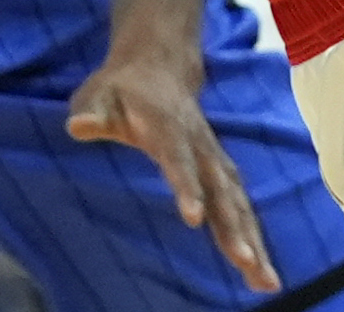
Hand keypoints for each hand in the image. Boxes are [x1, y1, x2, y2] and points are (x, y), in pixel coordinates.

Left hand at [67, 50, 277, 291]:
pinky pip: (240, 204)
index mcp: (168, 128)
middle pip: (220, 190)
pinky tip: (260, 265)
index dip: (187, 187)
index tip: (194, 218)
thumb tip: (77, 127)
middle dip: (235, 227)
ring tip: (266, 280)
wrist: (158, 64)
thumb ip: (92, 114)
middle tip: (247, 263)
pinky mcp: (220, 169)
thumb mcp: (99, 95)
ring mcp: (213, 157)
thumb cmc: (121, 88)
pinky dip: (253, 234)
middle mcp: (199, 145)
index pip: (178, 160)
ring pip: (237, 201)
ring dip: (253, 239)